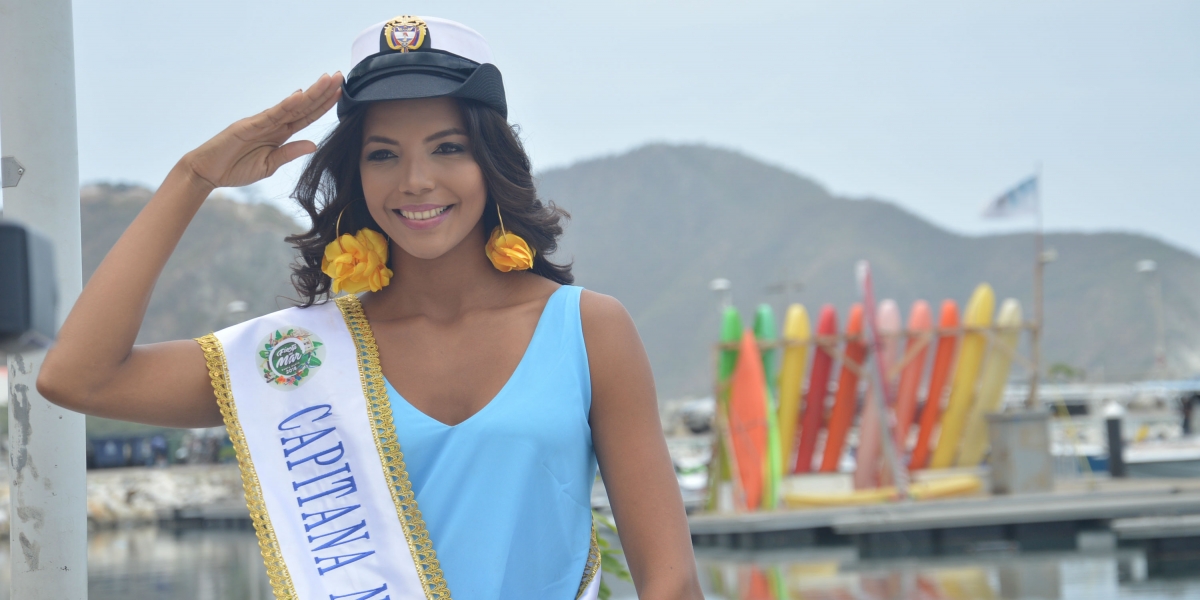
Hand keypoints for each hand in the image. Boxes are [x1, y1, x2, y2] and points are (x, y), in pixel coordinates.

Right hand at [183, 72, 342, 189]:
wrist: (207, 172)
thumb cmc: (236, 168)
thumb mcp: (269, 165)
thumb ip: (289, 153)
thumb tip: (313, 144)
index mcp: (280, 134)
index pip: (306, 116)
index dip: (324, 105)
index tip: (340, 93)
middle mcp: (273, 124)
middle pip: (303, 106)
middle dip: (322, 92)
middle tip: (340, 76)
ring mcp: (261, 122)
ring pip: (291, 106)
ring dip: (311, 93)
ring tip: (327, 79)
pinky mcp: (248, 125)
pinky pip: (271, 114)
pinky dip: (286, 104)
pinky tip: (301, 95)